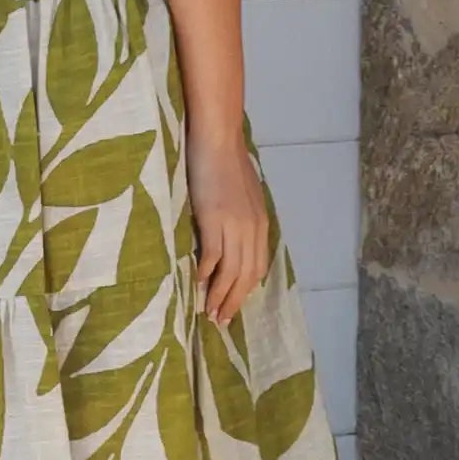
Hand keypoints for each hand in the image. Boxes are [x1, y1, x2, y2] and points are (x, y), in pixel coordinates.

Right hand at [186, 125, 270, 328]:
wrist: (217, 138)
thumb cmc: (225, 163)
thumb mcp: (242, 196)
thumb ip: (240, 219)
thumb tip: (229, 242)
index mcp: (260, 224)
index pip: (256, 268)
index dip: (244, 291)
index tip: (231, 307)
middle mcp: (252, 228)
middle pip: (246, 275)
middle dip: (233, 301)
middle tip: (219, 321)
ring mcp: (235, 224)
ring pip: (231, 271)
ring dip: (220, 295)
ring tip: (208, 311)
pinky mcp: (215, 218)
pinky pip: (213, 255)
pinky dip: (206, 272)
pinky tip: (198, 282)